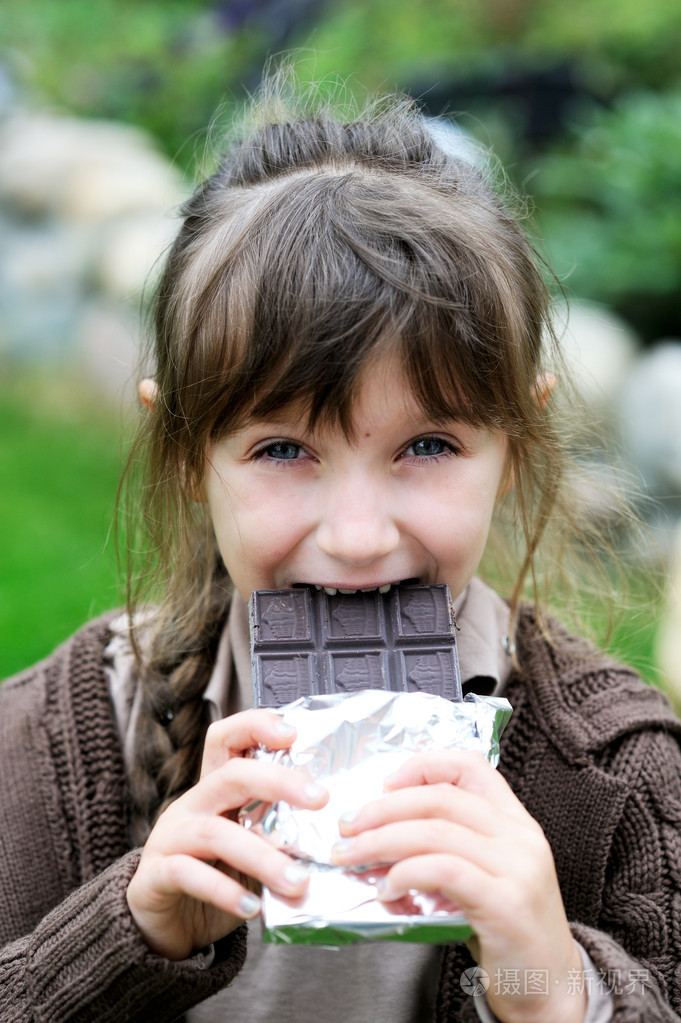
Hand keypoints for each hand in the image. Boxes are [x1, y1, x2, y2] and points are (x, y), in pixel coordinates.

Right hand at [126, 709, 327, 959]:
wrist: (162, 925)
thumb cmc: (216, 877)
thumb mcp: (249, 847)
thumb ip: (278, 833)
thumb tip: (332, 834)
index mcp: (214, 789)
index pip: (226, 739)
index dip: (255, 726)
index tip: (293, 734)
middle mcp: (191, 804)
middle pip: (231, 776)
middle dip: (278, 781)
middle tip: (320, 799)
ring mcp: (169, 837)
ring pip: (215, 833)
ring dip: (262, 856)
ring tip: (298, 881)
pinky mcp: (155, 875)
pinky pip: (189, 875)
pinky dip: (225, 892)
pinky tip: (253, 907)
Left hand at [331, 751, 585, 1022]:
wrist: (550, 986)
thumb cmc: (506, 929)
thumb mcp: (484, 872)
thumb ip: (447, 846)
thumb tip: (379, 830)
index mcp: (515, 820)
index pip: (469, 765)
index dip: (422, 765)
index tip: (384, 784)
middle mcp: (520, 836)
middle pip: (440, 798)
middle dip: (383, 808)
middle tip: (347, 826)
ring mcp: (518, 868)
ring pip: (435, 832)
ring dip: (381, 841)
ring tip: (353, 858)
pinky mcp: (506, 903)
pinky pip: (443, 871)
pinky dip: (404, 874)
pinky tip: (386, 890)